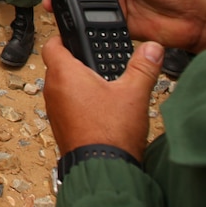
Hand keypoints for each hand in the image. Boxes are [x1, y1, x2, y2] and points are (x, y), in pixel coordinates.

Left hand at [42, 37, 162, 159]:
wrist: (104, 169)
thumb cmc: (111, 132)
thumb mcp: (134, 93)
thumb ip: (143, 67)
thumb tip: (152, 48)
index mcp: (64, 74)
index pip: (52, 44)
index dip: (64, 37)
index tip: (78, 37)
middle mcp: (53, 89)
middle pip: (59, 64)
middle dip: (77, 61)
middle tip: (97, 61)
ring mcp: (54, 109)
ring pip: (62, 86)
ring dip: (78, 83)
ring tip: (103, 85)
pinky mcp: (60, 125)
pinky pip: (65, 104)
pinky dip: (78, 101)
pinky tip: (100, 107)